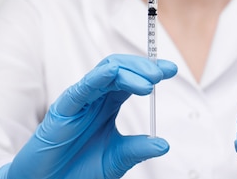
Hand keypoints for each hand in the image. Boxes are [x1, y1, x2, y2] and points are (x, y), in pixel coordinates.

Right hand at [0, 54, 177, 178]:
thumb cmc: (78, 170)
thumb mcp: (115, 160)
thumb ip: (136, 149)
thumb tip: (163, 144)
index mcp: (109, 105)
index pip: (132, 80)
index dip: (150, 72)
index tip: (172, 70)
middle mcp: (96, 98)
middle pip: (120, 70)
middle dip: (143, 68)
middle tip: (163, 73)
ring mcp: (80, 100)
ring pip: (105, 73)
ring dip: (128, 72)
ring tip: (149, 80)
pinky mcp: (64, 108)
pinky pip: (81, 88)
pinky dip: (97, 78)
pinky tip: (112, 74)